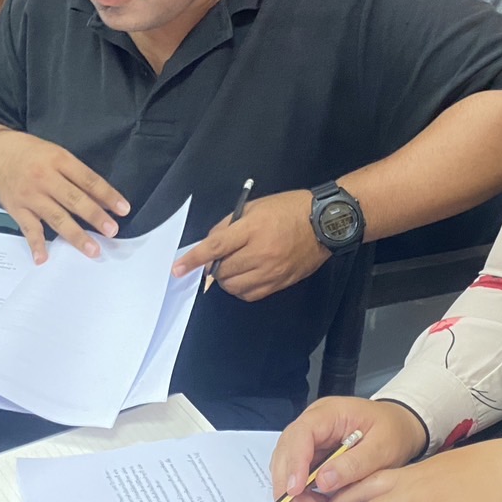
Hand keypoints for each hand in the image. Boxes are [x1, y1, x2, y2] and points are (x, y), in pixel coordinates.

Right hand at [0, 128, 130, 263]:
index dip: (107, 195)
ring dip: (76, 235)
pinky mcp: (16, 209)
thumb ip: (77, 175)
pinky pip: (29, 229)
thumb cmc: (31, 154)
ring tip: (92, 249)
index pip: (88, 179)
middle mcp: (45, 178)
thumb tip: (104, 200)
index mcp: (59, 160)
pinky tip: (44, 259)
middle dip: (94, 216)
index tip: (123, 209)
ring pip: (56, 217)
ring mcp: (30, 195)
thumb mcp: (56, 154)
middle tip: (112, 231)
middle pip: (74, 199)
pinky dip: (36, 245)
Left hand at [171, 190, 326, 301]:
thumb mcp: (255, 206)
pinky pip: (250, 295)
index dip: (193, 260)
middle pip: (222, 270)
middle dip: (213, 267)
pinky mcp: (280, 283)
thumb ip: (229, 224)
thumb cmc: (289, 209)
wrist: (324, 223)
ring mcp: (272, 270)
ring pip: (234, 286)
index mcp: (253, 228)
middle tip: (217, 259)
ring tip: (232, 267)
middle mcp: (261, 252)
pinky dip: (240, 289)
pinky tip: (244, 277)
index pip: (215, 248)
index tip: (177, 269)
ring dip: (225, 280)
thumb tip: (210, 244)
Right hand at [269, 397, 428, 501]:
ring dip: (295, 492)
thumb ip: (355, 463)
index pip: (301, 433)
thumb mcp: (383, 447)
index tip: (294, 490)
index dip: (294, 462)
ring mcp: (312, 440)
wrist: (400, 428)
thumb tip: (323, 481)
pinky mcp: (315, 455)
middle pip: (287, 450)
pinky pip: (301, 475)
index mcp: (330, 413)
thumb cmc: (393, 431)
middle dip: (286, 482)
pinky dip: (304, 494)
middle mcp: (314, 424)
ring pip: (289, 465)